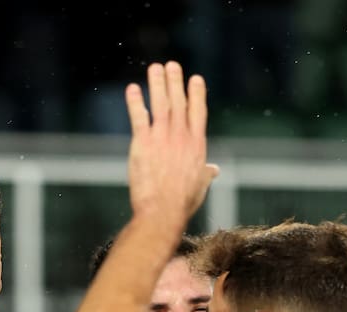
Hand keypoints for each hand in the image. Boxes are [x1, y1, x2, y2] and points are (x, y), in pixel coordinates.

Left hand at [125, 61, 218, 229]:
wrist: (163, 212)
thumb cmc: (183, 203)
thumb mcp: (200, 186)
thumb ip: (206, 172)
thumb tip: (214, 170)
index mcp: (197, 145)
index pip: (198, 112)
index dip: (196, 93)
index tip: (195, 78)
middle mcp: (181, 137)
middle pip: (178, 102)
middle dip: (175, 82)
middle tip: (171, 65)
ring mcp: (161, 138)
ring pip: (160, 104)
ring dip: (157, 84)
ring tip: (155, 68)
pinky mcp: (142, 144)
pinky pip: (138, 117)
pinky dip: (135, 102)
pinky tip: (132, 89)